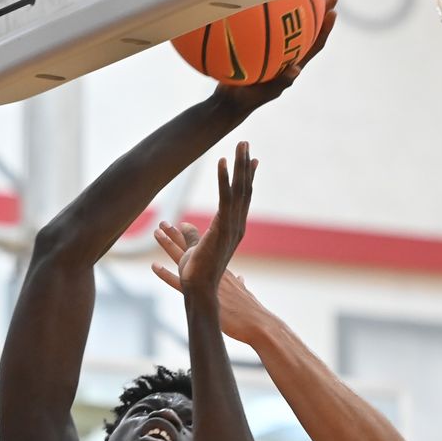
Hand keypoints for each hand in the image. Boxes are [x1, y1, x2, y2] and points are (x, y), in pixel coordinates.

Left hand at [152, 219, 272, 344]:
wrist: (255, 321)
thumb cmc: (251, 311)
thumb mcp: (245, 292)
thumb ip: (240, 285)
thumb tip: (241, 279)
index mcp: (221, 269)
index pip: (204, 248)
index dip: (192, 237)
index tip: (182, 225)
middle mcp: (212, 269)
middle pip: (191, 247)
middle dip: (177, 235)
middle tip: (163, 223)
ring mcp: (205, 281)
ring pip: (182, 259)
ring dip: (169, 245)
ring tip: (156, 232)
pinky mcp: (200, 294)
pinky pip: (178, 282)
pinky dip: (165, 274)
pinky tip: (154, 266)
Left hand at [166, 141, 256, 296]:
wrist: (210, 297)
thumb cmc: (207, 282)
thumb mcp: (198, 257)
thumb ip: (194, 240)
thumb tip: (191, 235)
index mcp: (232, 231)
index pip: (242, 199)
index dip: (246, 179)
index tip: (249, 160)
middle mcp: (236, 227)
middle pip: (242, 190)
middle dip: (244, 166)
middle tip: (245, 143)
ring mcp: (231, 228)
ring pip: (237, 192)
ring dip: (239, 166)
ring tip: (239, 145)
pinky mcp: (222, 230)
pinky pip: (225, 200)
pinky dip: (224, 180)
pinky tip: (222, 163)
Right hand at [215, 0, 338, 110]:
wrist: (228, 101)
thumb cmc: (246, 99)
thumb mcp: (262, 92)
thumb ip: (279, 83)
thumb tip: (297, 70)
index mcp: (292, 65)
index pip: (314, 45)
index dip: (325, 29)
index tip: (333, 12)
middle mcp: (287, 55)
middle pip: (308, 30)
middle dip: (320, 12)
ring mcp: (274, 50)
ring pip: (289, 26)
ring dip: (299, 8)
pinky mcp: (258, 47)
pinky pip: (265, 26)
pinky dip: (268, 13)